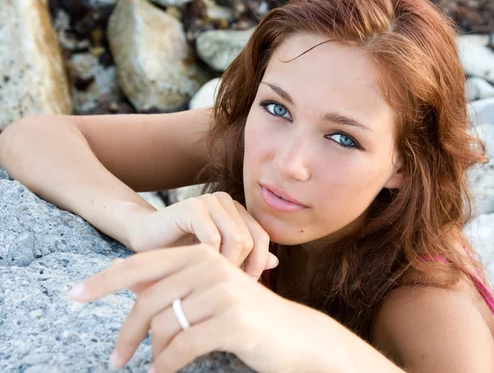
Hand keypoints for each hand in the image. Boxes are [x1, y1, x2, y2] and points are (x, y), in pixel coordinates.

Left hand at [68, 245, 343, 372]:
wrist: (297, 337)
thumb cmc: (249, 316)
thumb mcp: (213, 292)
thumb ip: (176, 285)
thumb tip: (130, 286)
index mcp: (202, 254)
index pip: (141, 265)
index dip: (103, 280)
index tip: (73, 295)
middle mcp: (211, 266)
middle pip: (148, 301)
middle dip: (125, 334)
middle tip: (114, 359)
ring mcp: (222, 292)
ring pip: (163, 326)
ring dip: (153, 353)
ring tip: (158, 365)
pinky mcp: (231, 321)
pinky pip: (181, 347)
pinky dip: (167, 365)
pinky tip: (165, 372)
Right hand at [129, 192, 277, 279]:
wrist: (144, 239)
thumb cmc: (181, 251)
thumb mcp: (217, 257)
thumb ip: (245, 257)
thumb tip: (276, 263)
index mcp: (237, 211)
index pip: (262, 237)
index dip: (258, 263)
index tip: (246, 284)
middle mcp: (227, 201)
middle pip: (250, 240)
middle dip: (239, 267)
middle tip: (223, 284)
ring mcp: (210, 201)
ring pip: (235, 239)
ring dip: (225, 264)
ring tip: (210, 277)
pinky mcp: (192, 207)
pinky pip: (213, 238)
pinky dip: (208, 258)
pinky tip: (196, 267)